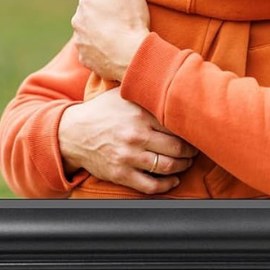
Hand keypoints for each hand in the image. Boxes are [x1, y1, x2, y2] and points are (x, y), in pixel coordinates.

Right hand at [59, 87, 197, 193]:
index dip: (191, 130)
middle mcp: (136, 136)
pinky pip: (150, 185)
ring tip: (185, 163)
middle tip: (195, 150)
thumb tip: (172, 83)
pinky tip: (173, 180)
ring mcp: (128, 156)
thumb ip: (145, 93)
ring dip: (182, 167)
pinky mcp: (120, 173)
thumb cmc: (100, 112)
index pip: (176, 124)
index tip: (196, 132)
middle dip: (191, 152)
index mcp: (139, 114)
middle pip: (177, 148)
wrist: (72, 133)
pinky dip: (166, 185)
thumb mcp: (122, 95)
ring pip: (167, 167)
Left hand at [72, 0, 151, 80]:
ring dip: (100, 27)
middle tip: (122, 13)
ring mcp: (80, 41)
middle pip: (89, 8)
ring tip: (119, 32)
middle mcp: (78, 20)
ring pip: (88, 28)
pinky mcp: (85, 58)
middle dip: (102, 8)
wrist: (131, 57)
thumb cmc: (131, 21)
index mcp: (87, 1)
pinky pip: (90, 48)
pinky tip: (114, 47)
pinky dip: (100, 46)